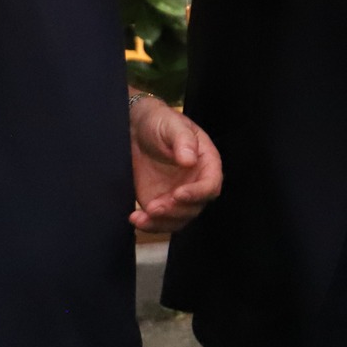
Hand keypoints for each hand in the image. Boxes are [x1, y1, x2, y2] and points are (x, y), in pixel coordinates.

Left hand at [130, 95, 221, 233]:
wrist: (136, 131)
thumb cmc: (160, 122)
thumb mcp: (172, 125)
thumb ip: (183, 140)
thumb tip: (190, 160)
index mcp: (206, 162)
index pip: (211, 184)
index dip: (198, 193)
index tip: (179, 193)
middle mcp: (196, 182)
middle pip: (195, 207)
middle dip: (175, 210)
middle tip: (155, 206)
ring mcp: (178, 195)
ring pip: (179, 219)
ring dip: (161, 222)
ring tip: (141, 217)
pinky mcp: (161, 203)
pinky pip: (161, 221)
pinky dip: (150, 225)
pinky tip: (136, 218)